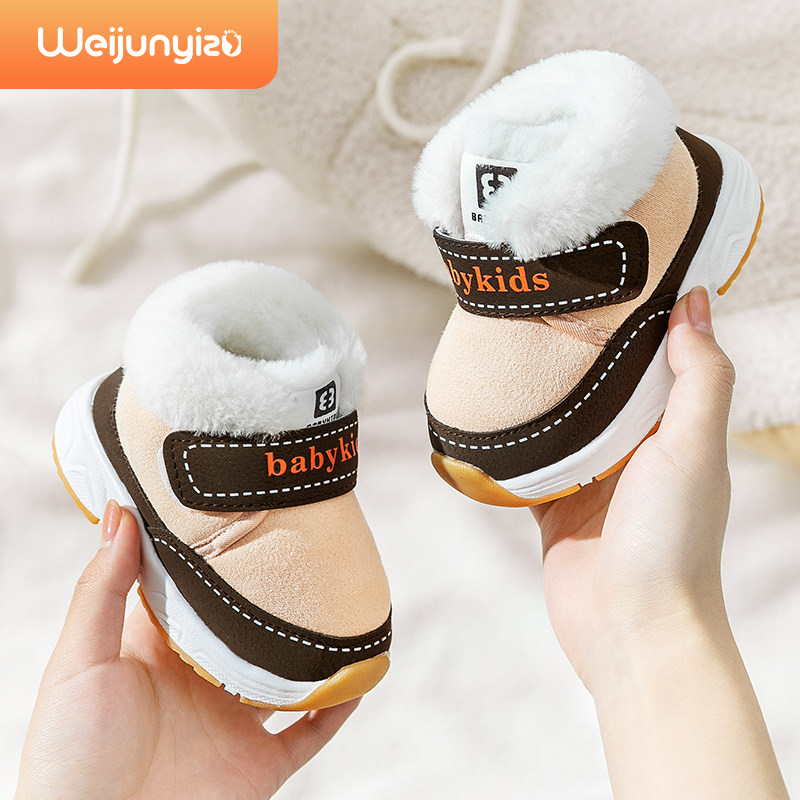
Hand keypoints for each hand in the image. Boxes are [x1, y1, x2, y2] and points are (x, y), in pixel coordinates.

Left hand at [16, 503, 358, 799]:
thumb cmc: (68, 757)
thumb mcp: (78, 661)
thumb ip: (101, 588)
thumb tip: (120, 512)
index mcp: (156, 652)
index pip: (193, 591)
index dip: (215, 555)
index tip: (241, 512)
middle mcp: (198, 683)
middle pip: (245, 629)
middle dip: (270, 595)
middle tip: (302, 547)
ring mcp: (231, 725)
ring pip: (285, 676)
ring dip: (312, 647)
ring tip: (340, 602)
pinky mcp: (257, 766)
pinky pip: (310, 733)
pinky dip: (336, 707)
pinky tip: (358, 675)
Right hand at [533, 286, 734, 690]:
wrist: (630, 628)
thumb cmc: (672, 540)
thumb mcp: (693, 448)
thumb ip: (699, 378)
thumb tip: (695, 302)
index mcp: (676, 431)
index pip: (662, 359)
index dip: (644, 317)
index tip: (614, 273)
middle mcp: (637, 450)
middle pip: (606, 386)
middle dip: (582, 350)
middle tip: (546, 302)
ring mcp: (595, 478)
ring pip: (564, 421)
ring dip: (544, 394)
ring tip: (510, 347)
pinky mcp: (557, 505)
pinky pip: (531, 464)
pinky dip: (514, 444)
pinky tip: (491, 415)